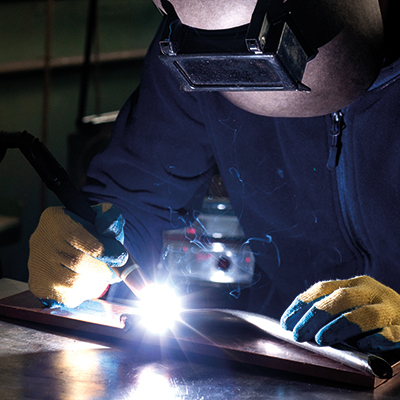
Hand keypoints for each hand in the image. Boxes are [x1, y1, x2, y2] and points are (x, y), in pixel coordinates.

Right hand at [28, 203, 127, 307]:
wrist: (63, 245)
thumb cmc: (87, 230)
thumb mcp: (100, 216)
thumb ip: (109, 217)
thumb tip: (109, 230)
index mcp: (55, 218)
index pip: (77, 235)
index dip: (103, 249)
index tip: (122, 257)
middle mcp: (41, 240)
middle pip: (76, 261)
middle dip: (103, 269)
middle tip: (117, 273)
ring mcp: (38, 264)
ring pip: (72, 282)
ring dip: (96, 282)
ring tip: (105, 276)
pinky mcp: (40, 285)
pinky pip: (68, 295)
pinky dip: (86, 292)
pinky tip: (91, 282)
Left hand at [280, 276, 399, 352]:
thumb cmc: (375, 317)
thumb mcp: (353, 307)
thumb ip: (331, 312)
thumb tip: (297, 327)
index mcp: (355, 284)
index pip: (323, 288)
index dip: (302, 304)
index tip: (286, 322)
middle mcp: (372, 292)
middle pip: (341, 298)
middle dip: (316, 316)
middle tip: (299, 333)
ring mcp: (391, 309)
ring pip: (365, 315)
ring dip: (339, 327)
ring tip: (321, 339)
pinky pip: (391, 333)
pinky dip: (376, 339)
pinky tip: (362, 346)